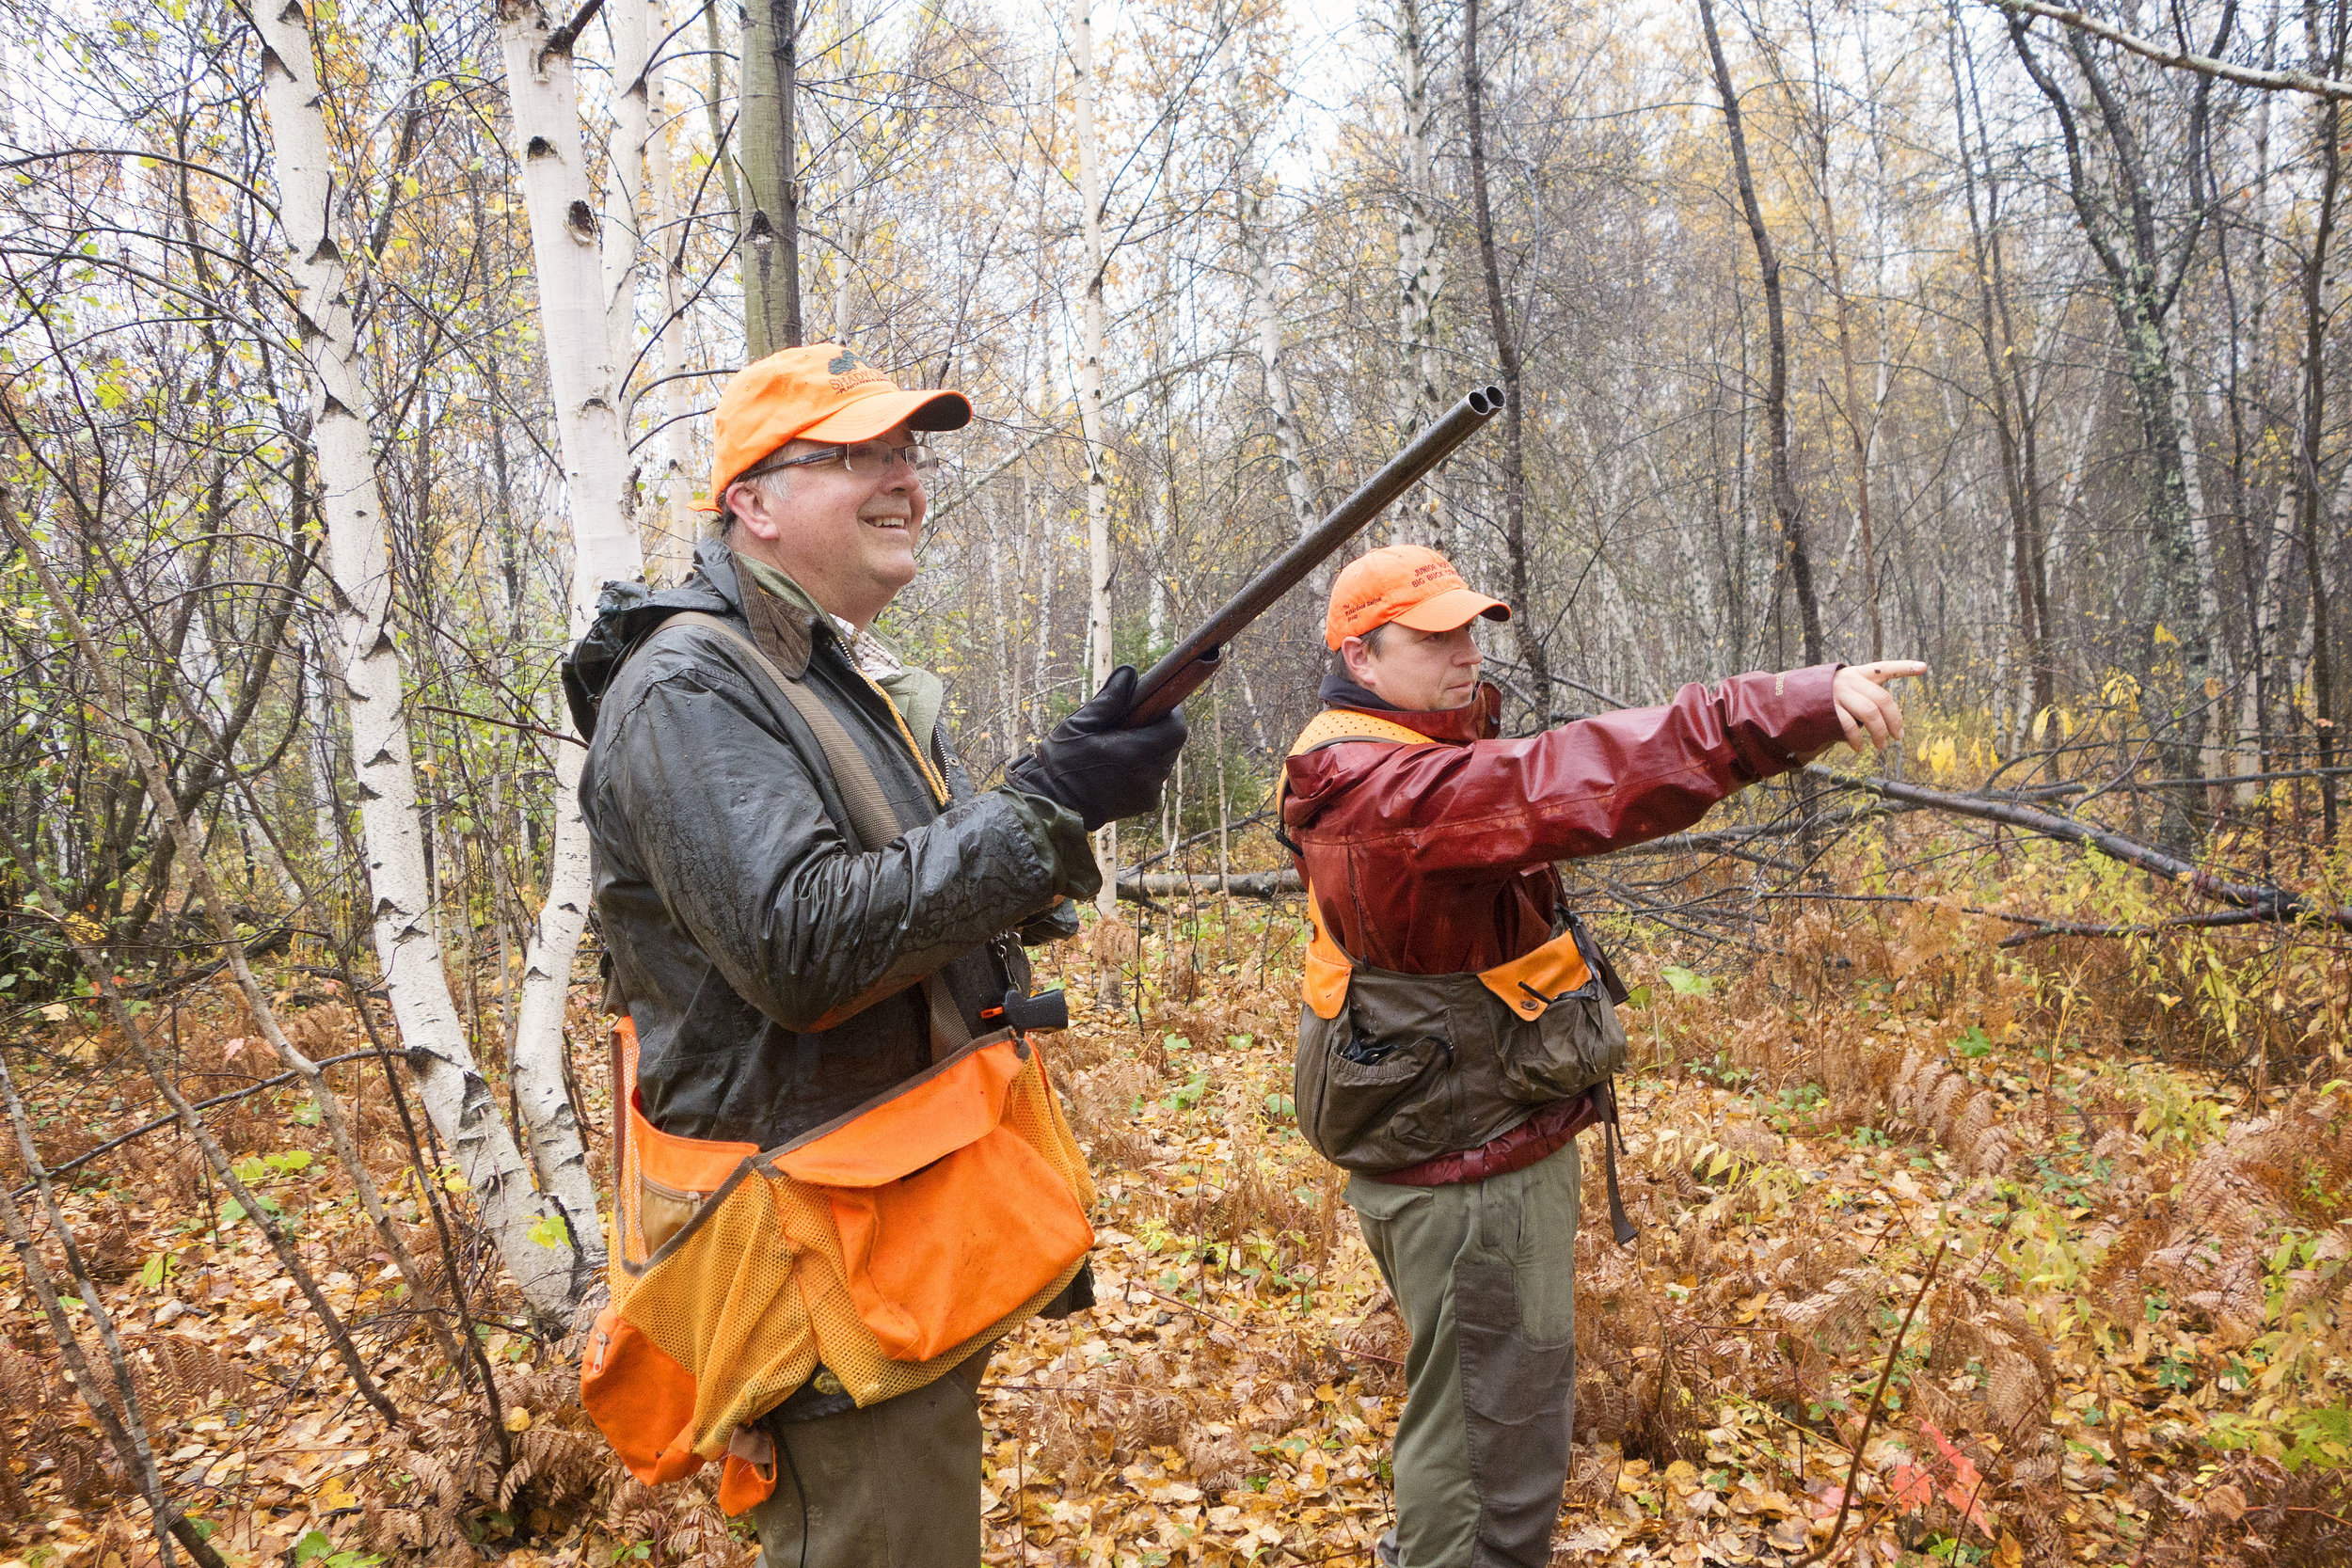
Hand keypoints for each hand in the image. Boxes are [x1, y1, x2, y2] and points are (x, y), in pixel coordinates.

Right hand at [1004, 667, 1188, 829]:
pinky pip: (1153, 779)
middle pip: (1171, 745)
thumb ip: (1108, 700)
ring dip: (1149, 748)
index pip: (1176, 730)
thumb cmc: (1059, 764)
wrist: (1049, 806)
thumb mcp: (1077, 726)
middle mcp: (1147, 778)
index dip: (1171, 713)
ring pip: (1163, 762)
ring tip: (1119, 745)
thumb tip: (1130, 673)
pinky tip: (1118, 765)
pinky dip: (1143, 768)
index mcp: (1133, 756)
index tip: (1156, 703)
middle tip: (1131, 722)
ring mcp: (1146, 795)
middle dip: (1157, 729)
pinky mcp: (1142, 805)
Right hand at [1831, 660, 1927, 752]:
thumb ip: (1867, 696)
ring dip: (1879, 732)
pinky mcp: (1830, 708)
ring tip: (1882, 746)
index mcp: (1859, 673)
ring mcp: (1840, 693)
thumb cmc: (1829, 698)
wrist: (1794, 698)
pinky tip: (1859, 748)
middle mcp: (1851, 680)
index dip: (1904, 667)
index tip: (1924, 667)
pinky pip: (1849, 725)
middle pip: (1882, 700)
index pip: (1885, 668)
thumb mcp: (1849, 690)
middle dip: (1894, 720)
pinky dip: (1857, 739)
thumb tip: (1891, 723)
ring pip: (1869, 713)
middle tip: (1898, 737)